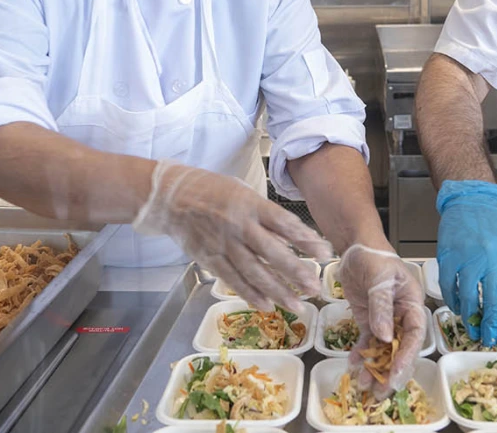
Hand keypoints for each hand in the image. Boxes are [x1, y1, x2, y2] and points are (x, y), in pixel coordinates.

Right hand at [134, 159, 331, 310]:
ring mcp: (223, 245)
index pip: (284, 223)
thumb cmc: (214, 191)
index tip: (324, 253)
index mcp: (251, 205)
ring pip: (254, 272)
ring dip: (277, 291)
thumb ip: (268, 216)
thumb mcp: (244, 193)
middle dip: (296, 272)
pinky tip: (266, 306)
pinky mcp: (210, 259)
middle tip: (315, 287)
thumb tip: (295, 237)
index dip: (305, 240)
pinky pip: (233, 280)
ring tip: (297, 304)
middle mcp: (238, 226)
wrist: (172, 197)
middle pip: (272, 253)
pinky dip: (250, 295)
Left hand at [338, 244, 425, 395]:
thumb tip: (385, 337)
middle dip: (390, 370)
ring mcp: (385, 319)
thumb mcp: (380, 279)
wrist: (356, 247)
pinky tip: (352, 364)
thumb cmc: (374, 257)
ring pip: (383, 349)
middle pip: (400, 348)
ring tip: (361, 385)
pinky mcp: (369, 320)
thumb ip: (382, 307)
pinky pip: (367, 340)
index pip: (414, 334)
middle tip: (380, 392)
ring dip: (373, 367)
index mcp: (413, 303)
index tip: (395, 372)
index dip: (406, 355)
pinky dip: (360, 353)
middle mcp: (402, 315)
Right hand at [436, 180, 496, 346]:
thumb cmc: (493, 223)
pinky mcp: (449, 258)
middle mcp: (491, 263)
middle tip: (488, 339)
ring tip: (471, 329)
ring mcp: (468, 261)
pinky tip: (456, 307)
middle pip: (492, 305)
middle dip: (491, 327)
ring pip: (468, 299)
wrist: (472, 200)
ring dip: (470, 319)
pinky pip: (449, 287)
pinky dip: (452, 301)